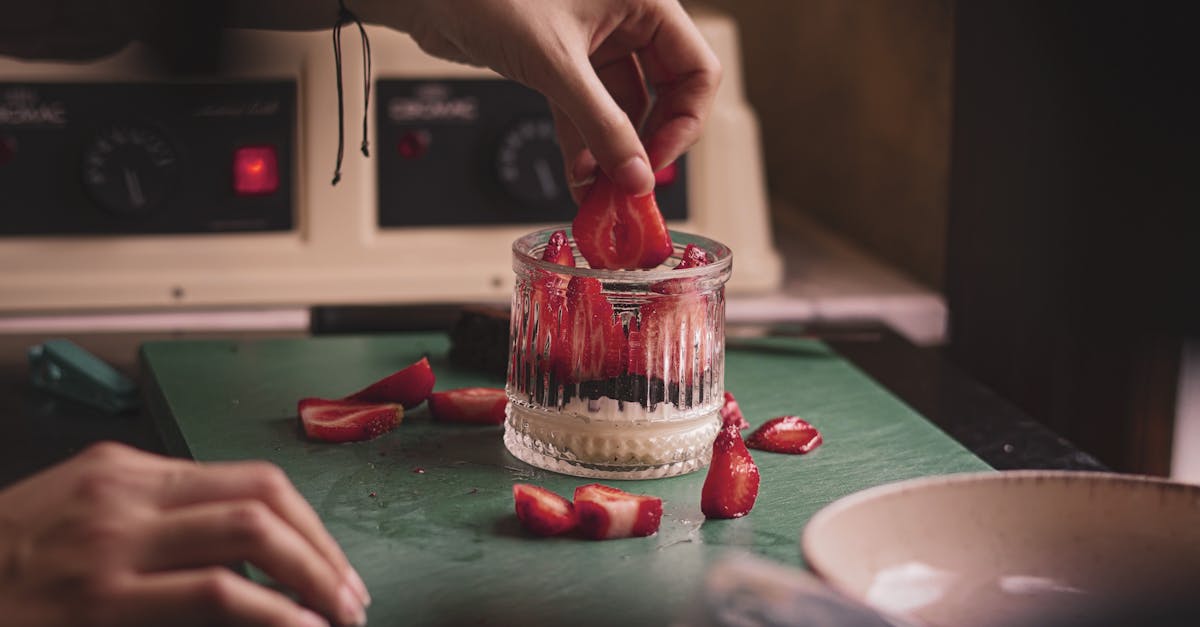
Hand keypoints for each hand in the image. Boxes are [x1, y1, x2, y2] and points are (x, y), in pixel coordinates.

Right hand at [0, 442, 368, 626]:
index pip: (250, 478)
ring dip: (313, 575)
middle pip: (264, 497)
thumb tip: (238, 545)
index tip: (333, 561)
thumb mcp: (76, 518)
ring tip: (338, 613)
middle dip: (324, 547)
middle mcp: (128, 494)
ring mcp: (115, 543)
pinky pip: (216, 593)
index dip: (308, 521)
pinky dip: (273, 612)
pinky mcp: (102, 598)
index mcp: (127, 472)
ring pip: (251, 534)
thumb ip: (151, 519)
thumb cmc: (3, 563)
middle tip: (351, 592)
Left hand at [388, 0, 720, 201]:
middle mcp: (626, 19)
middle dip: (642, 145)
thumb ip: (601, 125)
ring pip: (621, 110)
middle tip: (626, 188)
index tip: (654, 163)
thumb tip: (635, 177)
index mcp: (644, 0)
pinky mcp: (563, 61)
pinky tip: (577, 177)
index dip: (683, 123)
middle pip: (663, 95)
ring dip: (609, 153)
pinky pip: (587, 111)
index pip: (697, 70)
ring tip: (596, 194)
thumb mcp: (555, 64)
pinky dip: (582, 143)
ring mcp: (595, 42)